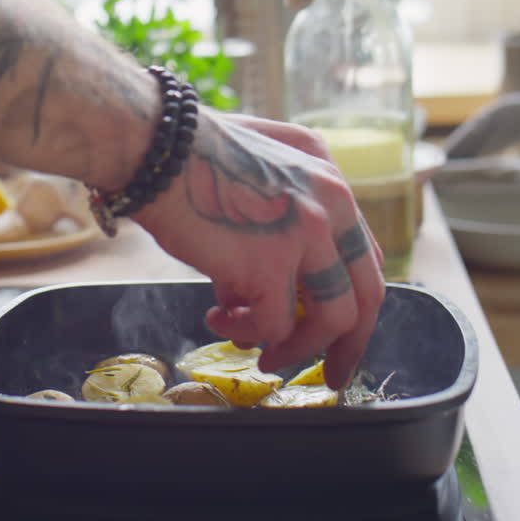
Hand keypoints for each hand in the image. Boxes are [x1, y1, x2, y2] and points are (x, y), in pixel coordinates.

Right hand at [133, 113, 385, 389]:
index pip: (362, 252)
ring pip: (331, 319)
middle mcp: (331, 202)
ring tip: (262, 356)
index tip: (334, 329)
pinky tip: (216, 321)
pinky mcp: (269, 264)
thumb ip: (264, 221)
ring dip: (296, 349)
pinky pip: (273, 325)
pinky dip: (245, 334)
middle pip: (366, 291)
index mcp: (328, 174)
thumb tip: (244, 289)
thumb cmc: (181, 153)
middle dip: (351, 344)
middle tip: (334, 373)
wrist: (153, 147)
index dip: (351, 297)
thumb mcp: (246, 170)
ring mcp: (306, 233)